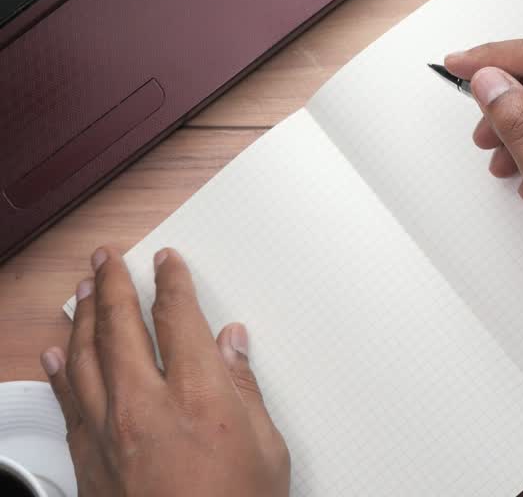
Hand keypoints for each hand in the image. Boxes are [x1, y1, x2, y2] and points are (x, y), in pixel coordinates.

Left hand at [40, 247, 289, 496]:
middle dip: (114, 284)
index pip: (179, 318)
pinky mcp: (88, 461)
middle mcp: (147, 406)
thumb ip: (245, 390)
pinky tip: (57, 353)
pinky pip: (68, 401)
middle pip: (122, 326)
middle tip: (107, 259)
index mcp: (200, 396)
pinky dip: (60, 370)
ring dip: (82, 317)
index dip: (172, 283)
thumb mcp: (267, 450)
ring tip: (81, 290)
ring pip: (85, 357)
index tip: (167, 263)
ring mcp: (110, 433)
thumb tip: (233, 347)